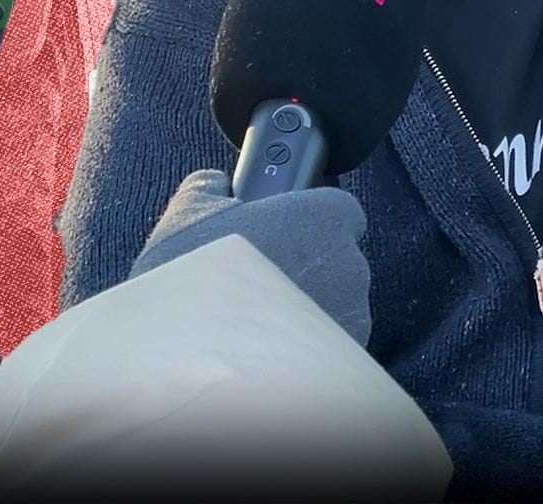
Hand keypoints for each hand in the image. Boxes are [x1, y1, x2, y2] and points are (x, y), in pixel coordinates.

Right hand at [128, 168, 372, 343]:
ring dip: (309, 306)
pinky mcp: (348, 356)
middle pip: (337, 257)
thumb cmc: (201, 276)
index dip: (309, 219)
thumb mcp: (188, 212)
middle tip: (260, 278)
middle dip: (307, 266)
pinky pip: (332, 341)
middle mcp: (350, 262)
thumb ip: (211, 187)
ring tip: (258, 319)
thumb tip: (216, 184)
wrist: (204, 357)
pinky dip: (308, 344)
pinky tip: (267, 348)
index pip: (339, 209)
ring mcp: (354, 315)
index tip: (281, 231)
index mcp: (321, 216)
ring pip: (338, 302)